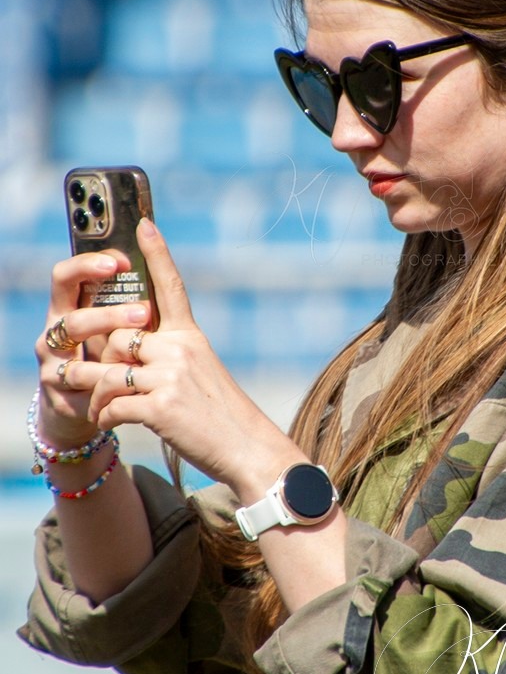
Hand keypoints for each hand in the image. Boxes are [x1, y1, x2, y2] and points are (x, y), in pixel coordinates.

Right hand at [35, 249, 152, 447]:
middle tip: (142, 313)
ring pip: (75, 349)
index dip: (88, 264)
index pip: (67, 275)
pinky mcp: (57, 394)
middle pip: (70, 313)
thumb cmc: (111, 352)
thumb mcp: (119, 325)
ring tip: (140, 345)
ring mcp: (52, 362)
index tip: (121, 261)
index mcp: (68, 305)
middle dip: (107, 313)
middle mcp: (55, 331)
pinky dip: (106, 381)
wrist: (91, 402)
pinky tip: (130, 380)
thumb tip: (157, 254)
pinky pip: (81, 383)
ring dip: (109, 344)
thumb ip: (131, 298)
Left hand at [68, 219, 278, 488]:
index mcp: (191, 337)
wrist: (247, 448)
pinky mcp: (160, 408)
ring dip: (91, 391)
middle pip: (119, 338)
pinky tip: (111, 423)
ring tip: (91, 404)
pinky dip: (105, 417)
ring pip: (107, 373)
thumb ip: (169, 357)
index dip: (157, 254)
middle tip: (90, 377)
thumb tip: (129, 355)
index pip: (172, 287)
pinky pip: (112, 406)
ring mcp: (170, 378)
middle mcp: (180, 350)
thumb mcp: (202, 373)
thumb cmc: (223, 414)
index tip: (144, 224)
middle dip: (101, 359)